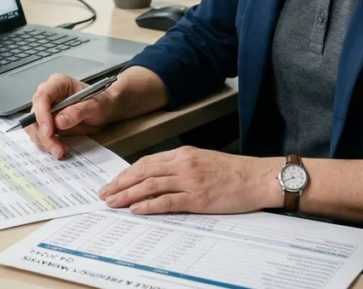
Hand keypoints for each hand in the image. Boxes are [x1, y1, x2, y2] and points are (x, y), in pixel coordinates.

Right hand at [25, 73, 119, 158]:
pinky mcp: (46, 122)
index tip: (49, 131)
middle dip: (44, 133)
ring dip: (43, 141)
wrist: (106, 109)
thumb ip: (78, 111)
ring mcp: (45, 109)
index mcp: (58, 83)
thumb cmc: (101, 102)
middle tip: (56, 148)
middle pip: (35, 114)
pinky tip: (57, 148)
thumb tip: (59, 121)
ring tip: (59, 150)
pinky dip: (45, 143)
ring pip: (34, 126)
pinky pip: (39, 134)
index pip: (43, 96)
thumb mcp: (95, 106)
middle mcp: (48, 94)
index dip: (42, 114)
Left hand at [98, 147, 280, 214]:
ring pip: (150, 185)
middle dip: (120, 183)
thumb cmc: (234, 171)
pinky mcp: (197, 197)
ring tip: (112, 203)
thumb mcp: (204, 160)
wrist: (258, 177)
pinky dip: (148, 205)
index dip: (126, 172)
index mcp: (184, 153)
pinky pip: (167, 201)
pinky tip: (135, 210)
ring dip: (127, 194)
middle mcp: (183, 163)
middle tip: (104, 193)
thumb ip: (182, 166)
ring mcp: (189, 180)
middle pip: (143, 171)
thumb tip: (160, 177)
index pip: (146, 161)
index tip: (113, 181)